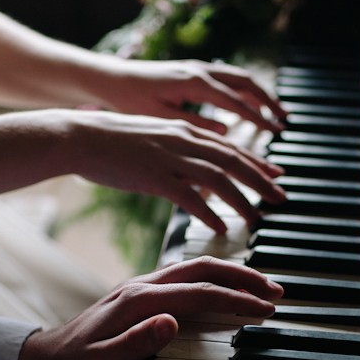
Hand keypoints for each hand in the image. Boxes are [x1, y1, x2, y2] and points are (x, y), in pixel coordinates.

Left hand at [17, 257, 282, 359]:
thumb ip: (136, 344)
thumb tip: (171, 324)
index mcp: (136, 303)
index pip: (196, 294)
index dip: (234, 299)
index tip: (263, 309)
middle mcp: (140, 288)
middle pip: (201, 271)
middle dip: (242, 277)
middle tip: (276, 292)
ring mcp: (140, 288)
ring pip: (194, 270)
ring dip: (230, 274)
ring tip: (260, 287)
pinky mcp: (140, 296)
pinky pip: (184, 278)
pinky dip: (212, 278)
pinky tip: (224, 285)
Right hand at [55, 110, 285, 232]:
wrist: (79, 136)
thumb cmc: (111, 139)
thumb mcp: (153, 137)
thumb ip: (179, 149)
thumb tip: (196, 165)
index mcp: (185, 130)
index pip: (230, 146)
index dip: (256, 163)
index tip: (275, 176)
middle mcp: (184, 140)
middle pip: (233, 160)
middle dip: (261, 180)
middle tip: (280, 198)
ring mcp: (170, 158)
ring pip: (219, 178)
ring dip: (241, 200)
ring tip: (256, 218)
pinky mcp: (154, 176)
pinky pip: (190, 197)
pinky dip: (209, 213)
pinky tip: (220, 228)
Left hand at [86, 58, 286, 134]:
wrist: (111, 79)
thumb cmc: (131, 101)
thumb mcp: (162, 118)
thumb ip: (195, 124)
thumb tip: (226, 132)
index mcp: (193, 82)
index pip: (235, 101)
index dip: (257, 117)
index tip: (275, 131)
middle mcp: (200, 70)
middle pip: (245, 83)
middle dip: (268, 101)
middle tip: (285, 120)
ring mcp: (198, 68)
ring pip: (239, 78)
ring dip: (260, 94)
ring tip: (276, 112)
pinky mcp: (194, 72)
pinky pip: (227, 79)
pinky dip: (244, 91)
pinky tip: (250, 106)